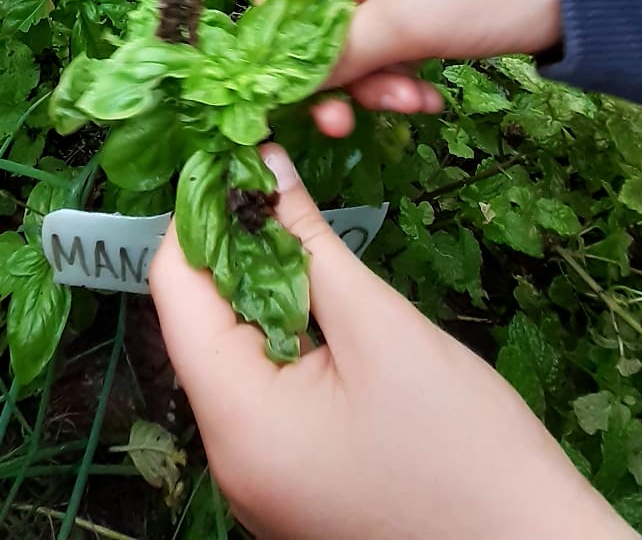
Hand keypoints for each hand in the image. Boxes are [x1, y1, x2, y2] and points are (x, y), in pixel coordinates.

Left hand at [150, 144, 636, 539]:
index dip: (200, 214)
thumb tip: (262, 169)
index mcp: (235, 419)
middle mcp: (228, 454)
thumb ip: (310, 243)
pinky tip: (321, 302)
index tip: (239, 162)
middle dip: (235, 247)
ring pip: (234, 352)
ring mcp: (258, 475)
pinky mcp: (291, 479)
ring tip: (305, 236)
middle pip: (199, 321)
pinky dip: (284, 336)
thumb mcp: (380, 328)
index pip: (175, 286)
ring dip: (262, 288)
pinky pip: (264, 389)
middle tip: (280, 188)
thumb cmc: (466, 449)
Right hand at [258, 0, 561, 135]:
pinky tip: (431, 100)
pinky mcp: (424, 18)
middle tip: (349, 122)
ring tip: (414, 105)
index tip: (291, 105)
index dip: (275, 56)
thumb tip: (282, 85)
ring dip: (376, 90)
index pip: (276, 5)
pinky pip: (392, 59)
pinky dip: (404, 85)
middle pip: (313, 38)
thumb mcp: (401, 22)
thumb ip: (338, 55)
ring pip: (356, 56)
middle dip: (335, 83)